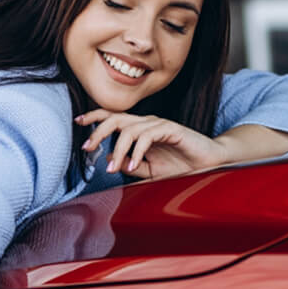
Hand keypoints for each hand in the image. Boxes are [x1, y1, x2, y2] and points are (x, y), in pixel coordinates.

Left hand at [76, 110, 230, 179]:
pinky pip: (147, 136)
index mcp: (140, 129)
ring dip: (118, 149)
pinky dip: (136, 150)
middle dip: (98, 131)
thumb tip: (114, 163)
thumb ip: (133, 166)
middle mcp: (147, 123)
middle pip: (116, 118)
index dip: (95, 117)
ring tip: (113, 167)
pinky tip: (134, 164)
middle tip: (88, 147)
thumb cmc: (181, 166)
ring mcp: (158, 124)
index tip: (79, 122)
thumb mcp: (151, 171)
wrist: (208, 164)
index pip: (113, 118)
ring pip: (129, 129)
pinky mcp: (170, 128)